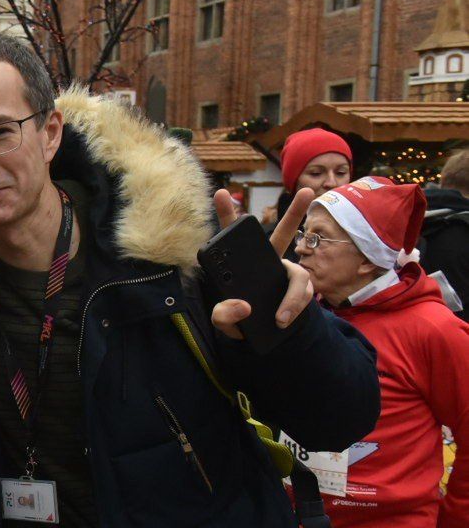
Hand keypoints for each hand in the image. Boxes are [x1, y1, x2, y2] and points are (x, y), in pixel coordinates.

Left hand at [209, 188, 315, 339]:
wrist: (261, 338)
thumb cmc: (239, 321)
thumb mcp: (224, 321)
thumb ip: (224, 315)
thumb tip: (244, 306)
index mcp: (241, 264)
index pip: (232, 236)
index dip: (227, 214)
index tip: (220, 192)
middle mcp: (266, 262)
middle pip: (283, 233)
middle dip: (295, 212)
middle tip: (309, 189)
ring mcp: (286, 273)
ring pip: (299, 274)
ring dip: (292, 297)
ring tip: (280, 318)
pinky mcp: (300, 289)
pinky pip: (305, 292)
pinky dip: (295, 307)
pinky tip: (284, 319)